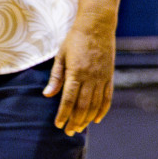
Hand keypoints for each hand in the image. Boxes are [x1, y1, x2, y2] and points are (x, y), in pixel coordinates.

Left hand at [45, 17, 115, 134]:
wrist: (97, 27)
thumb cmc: (74, 39)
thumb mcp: (61, 55)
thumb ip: (56, 76)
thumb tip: (48, 94)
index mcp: (76, 73)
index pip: (69, 99)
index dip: (63, 114)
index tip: (59, 125)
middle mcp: (91, 78)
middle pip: (83, 106)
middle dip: (75, 121)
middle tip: (69, 131)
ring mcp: (102, 78)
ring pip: (95, 105)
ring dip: (87, 119)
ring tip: (79, 128)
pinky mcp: (109, 77)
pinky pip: (107, 98)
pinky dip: (102, 110)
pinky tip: (96, 119)